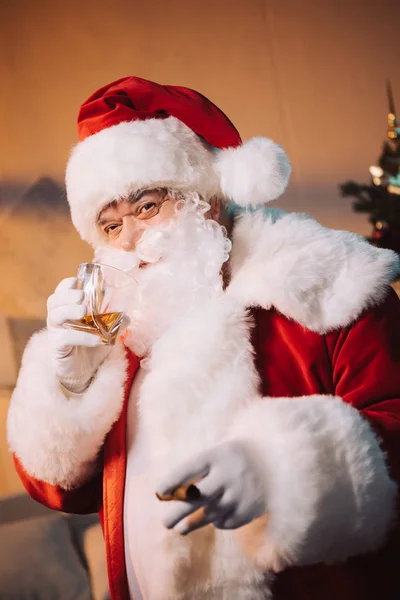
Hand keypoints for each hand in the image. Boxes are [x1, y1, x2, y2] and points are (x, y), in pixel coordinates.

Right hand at [47, 277, 127, 392]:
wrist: (85, 374)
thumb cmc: (92, 348)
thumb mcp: (106, 332)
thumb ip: (115, 323)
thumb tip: (127, 317)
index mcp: (67, 310)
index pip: (61, 292)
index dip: (67, 285)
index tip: (79, 281)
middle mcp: (58, 320)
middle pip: (54, 301)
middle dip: (67, 295)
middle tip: (82, 296)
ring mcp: (56, 334)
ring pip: (54, 316)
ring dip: (69, 310)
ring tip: (83, 311)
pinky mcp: (58, 349)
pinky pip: (65, 339)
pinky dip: (81, 336)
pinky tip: (96, 338)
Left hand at [157, 440, 267, 535]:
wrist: (281, 463)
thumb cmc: (241, 456)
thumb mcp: (222, 453)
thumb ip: (202, 470)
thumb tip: (173, 494)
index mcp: (219, 454)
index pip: (190, 468)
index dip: (173, 480)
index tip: (159, 491)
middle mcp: (228, 474)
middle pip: (196, 496)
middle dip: (177, 511)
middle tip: (164, 523)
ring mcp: (240, 493)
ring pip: (209, 513)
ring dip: (193, 523)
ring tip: (179, 529)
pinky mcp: (249, 510)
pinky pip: (225, 521)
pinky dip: (218, 521)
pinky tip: (215, 518)